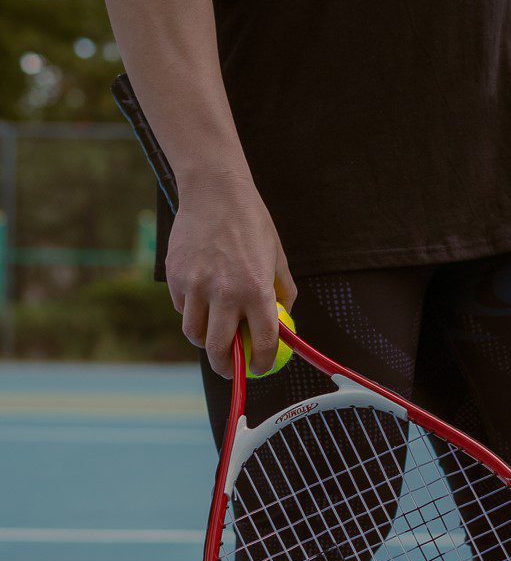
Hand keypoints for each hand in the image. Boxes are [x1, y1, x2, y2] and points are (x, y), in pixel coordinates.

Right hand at [166, 176, 296, 377]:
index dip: (260, 363)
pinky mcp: (175, 277)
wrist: (215, 191)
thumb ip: (282, 291)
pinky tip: (200, 299)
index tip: (258, 369)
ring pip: (194, 333)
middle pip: (219, 349)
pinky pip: (182, 308)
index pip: (260, 342)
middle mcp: (225, 292)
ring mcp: (195, 285)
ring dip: (204, 341)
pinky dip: (191, 312)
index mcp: (256, 289)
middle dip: (225, 368)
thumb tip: (284, 319)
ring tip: (212, 336)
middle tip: (229, 369)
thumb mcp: (277, 256)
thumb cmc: (251, 222)